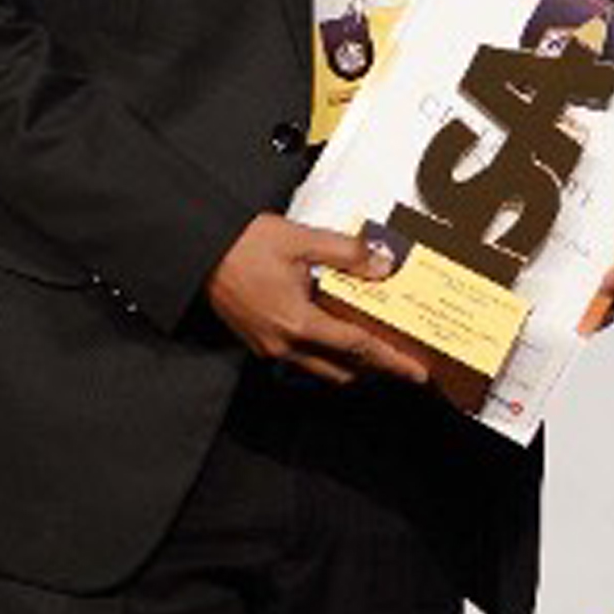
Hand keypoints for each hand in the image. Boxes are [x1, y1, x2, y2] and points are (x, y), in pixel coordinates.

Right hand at [206, 212, 426, 387]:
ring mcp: (269, 346)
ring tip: (376, 346)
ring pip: (321, 368)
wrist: (198, 250)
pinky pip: (302, 358)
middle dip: (375, 368)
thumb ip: (347, 254)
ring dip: (350, 362)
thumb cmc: (241, 245)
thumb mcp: (302, 241)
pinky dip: (326, 352)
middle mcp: (283, 343)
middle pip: (342, 369)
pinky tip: (338, 331)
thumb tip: (381, 264)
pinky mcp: (259, 341)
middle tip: (402, 361)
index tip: (415, 372)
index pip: (358, 348)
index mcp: (297, 322)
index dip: (392, 360)